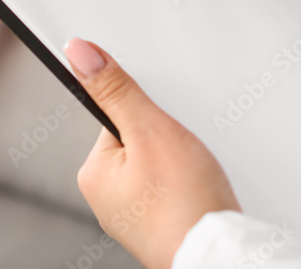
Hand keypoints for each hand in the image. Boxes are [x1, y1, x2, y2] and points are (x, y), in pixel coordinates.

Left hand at [65, 37, 238, 268]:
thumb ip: (116, 90)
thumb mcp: (150, 131)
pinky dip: (188, 186)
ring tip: (196, 175)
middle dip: (165, 138)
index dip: (144, 112)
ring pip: (159, 166)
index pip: (114, 119)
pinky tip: (201, 192)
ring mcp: (136, 217)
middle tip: (185, 152)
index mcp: (94, 175)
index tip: (163, 119)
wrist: (221, 258)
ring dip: (181, 162)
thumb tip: (79, 52)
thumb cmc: (186, 204)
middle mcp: (108, 199)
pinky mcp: (163, 227)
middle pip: (138, 142)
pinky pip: (172, 191)